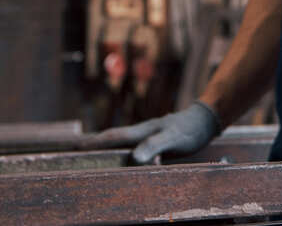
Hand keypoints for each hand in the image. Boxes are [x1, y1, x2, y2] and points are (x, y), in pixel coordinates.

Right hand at [89, 101, 220, 164]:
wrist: (204, 120)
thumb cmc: (189, 129)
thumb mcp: (173, 138)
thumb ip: (154, 145)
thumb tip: (134, 158)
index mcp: (142, 131)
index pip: (114, 137)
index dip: (96, 142)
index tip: (78, 145)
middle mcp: (142, 133)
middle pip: (114, 139)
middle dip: (96, 143)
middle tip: (77, 149)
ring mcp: (148, 136)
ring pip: (123, 144)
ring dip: (108, 148)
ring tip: (93, 155)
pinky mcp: (156, 142)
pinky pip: (135, 149)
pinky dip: (124, 154)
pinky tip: (124, 160)